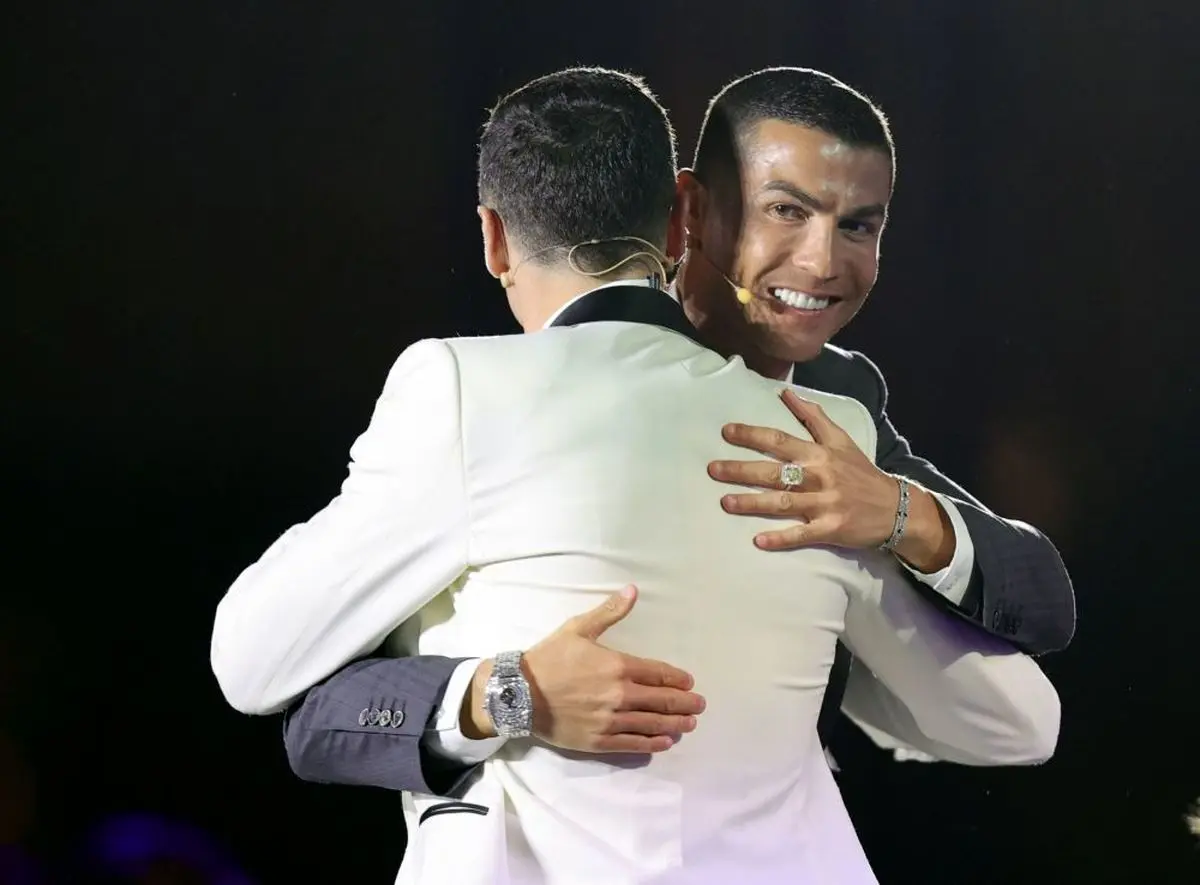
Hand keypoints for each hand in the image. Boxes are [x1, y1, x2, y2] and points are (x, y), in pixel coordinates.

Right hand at [464, 585, 704, 753]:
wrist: (518, 692)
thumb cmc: (549, 658)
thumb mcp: (578, 628)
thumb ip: (609, 612)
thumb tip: (633, 589)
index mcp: (617, 666)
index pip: (658, 673)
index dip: (677, 679)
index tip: (689, 683)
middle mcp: (619, 695)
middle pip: (661, 701)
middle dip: (684, 704)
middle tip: (699, 706)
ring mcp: (610, 721)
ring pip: (651, 724)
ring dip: (674, 725)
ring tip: (689, 726)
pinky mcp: (598, 741)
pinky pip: (632, 744)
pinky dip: (652, 744)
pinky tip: (665, 743)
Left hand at [708, 389, 952, 570]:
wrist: (894, 507)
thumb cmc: (860, 472)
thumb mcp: (841, 439)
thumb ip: (813, 417)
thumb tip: (786, 392)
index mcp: (819, 454)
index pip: (779, 440)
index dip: (752, 435)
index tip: (725, 432)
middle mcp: (819, 476)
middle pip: (774, 472)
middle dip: (741, 470)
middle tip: (712, 469)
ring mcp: (824, 504)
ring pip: (782, 502)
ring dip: (752, 503)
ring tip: (725, 503)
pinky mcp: (830, 529)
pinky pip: (801, 534)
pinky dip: (780, 538)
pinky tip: (757, 541)